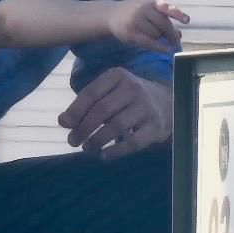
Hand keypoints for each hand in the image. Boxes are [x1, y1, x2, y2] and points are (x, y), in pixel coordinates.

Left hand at [58, 67, 172, 159]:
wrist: (170, 101)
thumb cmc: (131, 97)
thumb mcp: (111, 91)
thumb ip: (88, 103)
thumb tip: (63, 121)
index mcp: (118, 76)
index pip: (91, 93)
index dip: (75, 110)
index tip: (64, 125)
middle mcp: (133, 88)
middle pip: (102, 110)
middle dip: (83, 128)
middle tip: (72, 141)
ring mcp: (146, 107)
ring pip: (116, 126)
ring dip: (97, 140)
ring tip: (86, 148)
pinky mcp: (156, 126)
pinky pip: (133, 142)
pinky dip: (116, 151)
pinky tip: (104, 155)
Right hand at [107, 0, 188, 53]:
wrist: (111, 15)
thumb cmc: (134, 12)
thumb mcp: (149, 10)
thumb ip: (163, 18)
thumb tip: (179, 34)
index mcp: (151, 2)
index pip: (166, 7)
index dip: (177, 14)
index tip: (186, 21)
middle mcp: (144, 10)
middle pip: (164, 24)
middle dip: (171, 34)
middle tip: (176, 42)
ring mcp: (136, 21)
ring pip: (156, 34)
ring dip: (160, 38)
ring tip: (156, 38)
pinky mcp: (131, 33)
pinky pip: (149, 42)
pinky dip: (159, 47)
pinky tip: (165, 50)